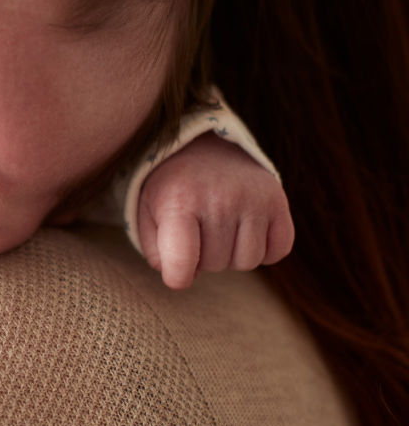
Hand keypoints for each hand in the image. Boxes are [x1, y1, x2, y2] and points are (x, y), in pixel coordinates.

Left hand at [138, 133, 294, 288]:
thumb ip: (156, 251)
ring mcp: (253, 199)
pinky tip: (245, 231)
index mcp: (179, 202)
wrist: (204, 147)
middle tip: (198, 234)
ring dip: (232, 255)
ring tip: (220, 231)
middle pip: (216, 265)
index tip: (177, 274)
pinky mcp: (278, 201)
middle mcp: (219, 199)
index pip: (181, 260)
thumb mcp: (148, 213)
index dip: (177, 277)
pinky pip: (278, 251)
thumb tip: (183, 278)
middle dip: (204, 258)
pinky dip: (264, 251)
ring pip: (247, 261)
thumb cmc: (171, 189)